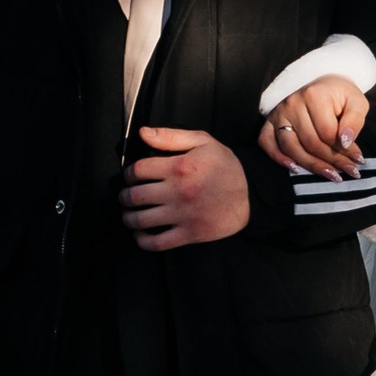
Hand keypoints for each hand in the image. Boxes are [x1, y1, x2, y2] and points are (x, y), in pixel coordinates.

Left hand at [122, 126, 251, 248]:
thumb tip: (143, 133)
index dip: (128, 173)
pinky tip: (140, 234)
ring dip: (128, 218)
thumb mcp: (203, 142)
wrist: (251, 195)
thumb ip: (171, 137)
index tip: (130, 176)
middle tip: (125, 196)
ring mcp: (182, 215)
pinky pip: (157, 242)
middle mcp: (177, 192)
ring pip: (141, 220)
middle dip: (124, 196)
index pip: (138, 170)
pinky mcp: (189, 234)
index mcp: (179, 167)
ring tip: (129, 214)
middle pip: (135, 196)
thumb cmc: (226, 167)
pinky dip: (142, 240)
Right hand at [257, 74, 370, 178]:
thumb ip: (354, 120)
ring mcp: (279, 113)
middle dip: (332, 161)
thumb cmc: (341, 96)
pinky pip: (266, 142)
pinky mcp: (270, 121)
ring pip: (290, 147)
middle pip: (310, 143)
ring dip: (311, 165)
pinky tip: (295, 169)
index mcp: (314, 95)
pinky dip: (278, 157)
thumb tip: (345, 141)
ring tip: (331, 175)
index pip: (327, 132)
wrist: (323, 85)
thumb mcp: (357, 103)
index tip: (358, 160)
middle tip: (350, 172)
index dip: (344, 150)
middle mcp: (292, 103)